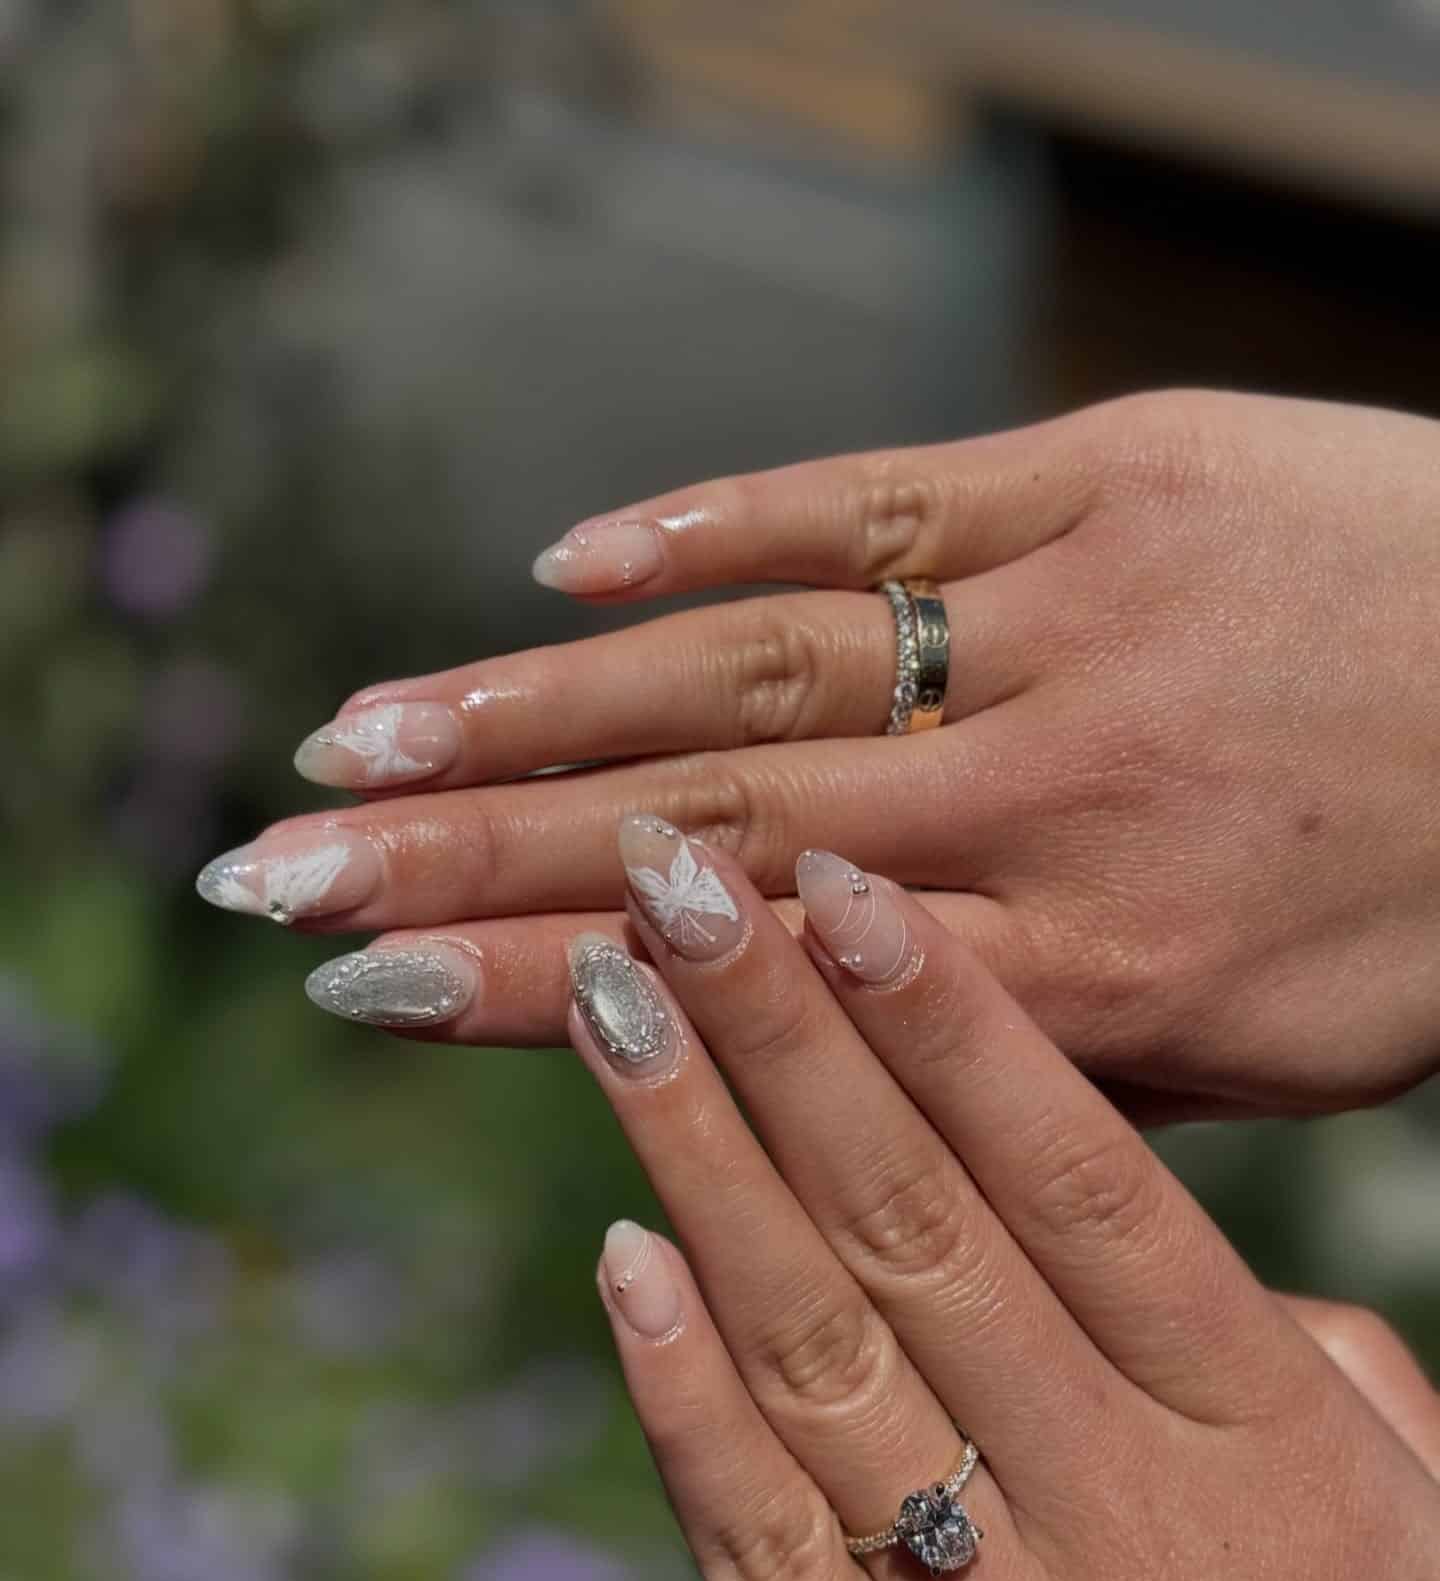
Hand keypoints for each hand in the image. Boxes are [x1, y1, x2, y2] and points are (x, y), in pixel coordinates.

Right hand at [198, 390, 1439, 1117]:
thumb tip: (816, 1053)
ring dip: (542, 707)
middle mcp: (1054, 809)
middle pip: (705, 831)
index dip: (544, 990)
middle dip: (468, 858)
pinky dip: (712, 528)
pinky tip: (564, 568)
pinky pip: (883, 506)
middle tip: (278, 870)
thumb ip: (1030, 1061)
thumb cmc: (1434, 913)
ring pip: (760, 670)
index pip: (755, 997)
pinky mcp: (1117, 477)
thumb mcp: (1256, 1060)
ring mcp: (1078, 627)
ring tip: (360, 737)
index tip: (370, 992)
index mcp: (1090, 986)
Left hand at [565, 818, 1438, 1580]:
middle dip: (786, 1038)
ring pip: (825, 1357)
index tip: (843, 893)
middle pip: (925, 1229)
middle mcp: (1142, 1526)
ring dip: (704, 1168)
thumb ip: (1345, 1410)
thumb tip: (1269, 1308)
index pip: (1086, 1183)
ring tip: (613, 1011)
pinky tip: (619, 1262)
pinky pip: (776, 1568)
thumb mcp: (1435, 1564)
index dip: (954, 1028)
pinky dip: (687, 1409)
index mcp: (1285, 1452)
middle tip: (672, 886)